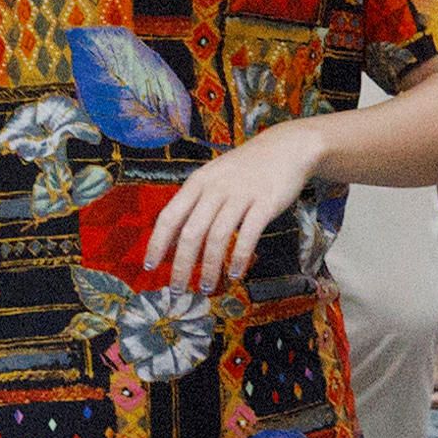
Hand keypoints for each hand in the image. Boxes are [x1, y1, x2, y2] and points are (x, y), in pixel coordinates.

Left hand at [143, 120, 331, 294]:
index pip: (170, 216)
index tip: (150, 266)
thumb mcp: (213, 177)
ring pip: (217, 237)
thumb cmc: (245, 169)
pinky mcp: (265, 204)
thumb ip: (195, 203)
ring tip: (206, 287)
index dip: (157, 243)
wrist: (287, 148)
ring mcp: (241, 195)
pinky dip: (239, 257)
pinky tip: (235, 274)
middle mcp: (215, 188)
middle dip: (180, 265)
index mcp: (198, 182)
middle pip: (191, 232)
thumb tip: (173, 239)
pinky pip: (248, 235)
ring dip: (209, 267)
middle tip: (176, 289)